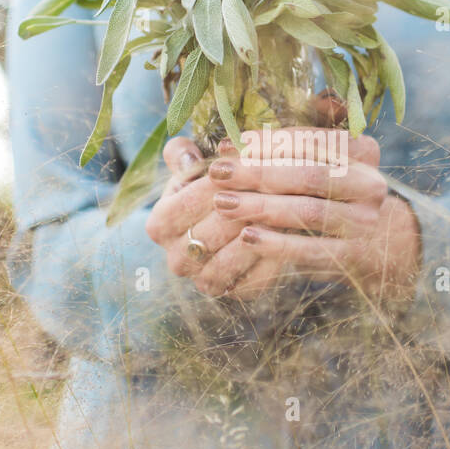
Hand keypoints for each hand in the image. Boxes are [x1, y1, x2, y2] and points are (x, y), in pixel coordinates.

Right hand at [143, 136, 284, 299]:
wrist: (235, 225)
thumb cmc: (212, 188)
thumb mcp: (194, 168)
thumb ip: (182, 155)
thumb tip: (188, 157)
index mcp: (159, 226)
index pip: (188, 202)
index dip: (216, 183)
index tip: (243, 167)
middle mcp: (177, 259)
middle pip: (209, 232)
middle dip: (242, 208)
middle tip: (271, 189)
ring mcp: (203, 280)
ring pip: (229, 260)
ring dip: (257, 235)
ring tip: (282, 211)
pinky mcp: (233, 294)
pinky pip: (254, 280)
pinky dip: (273, 258)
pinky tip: (290, 234)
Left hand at [206, 126, 421, 300]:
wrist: (376, 245)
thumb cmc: (333, 195)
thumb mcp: (324, 162)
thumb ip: (294, 141)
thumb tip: (240, 135)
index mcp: (364, 152)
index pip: (312, 140)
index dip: (267, 141)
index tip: (229, 144)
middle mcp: (370, 185)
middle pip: (308, 175)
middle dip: (258, 173)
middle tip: (218, 172)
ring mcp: (364, 222)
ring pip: (307, 212)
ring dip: (261, 207)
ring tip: (223, 203)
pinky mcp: (352, 255)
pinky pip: (309, 249)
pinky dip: (276, 244)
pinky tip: (246, 236)